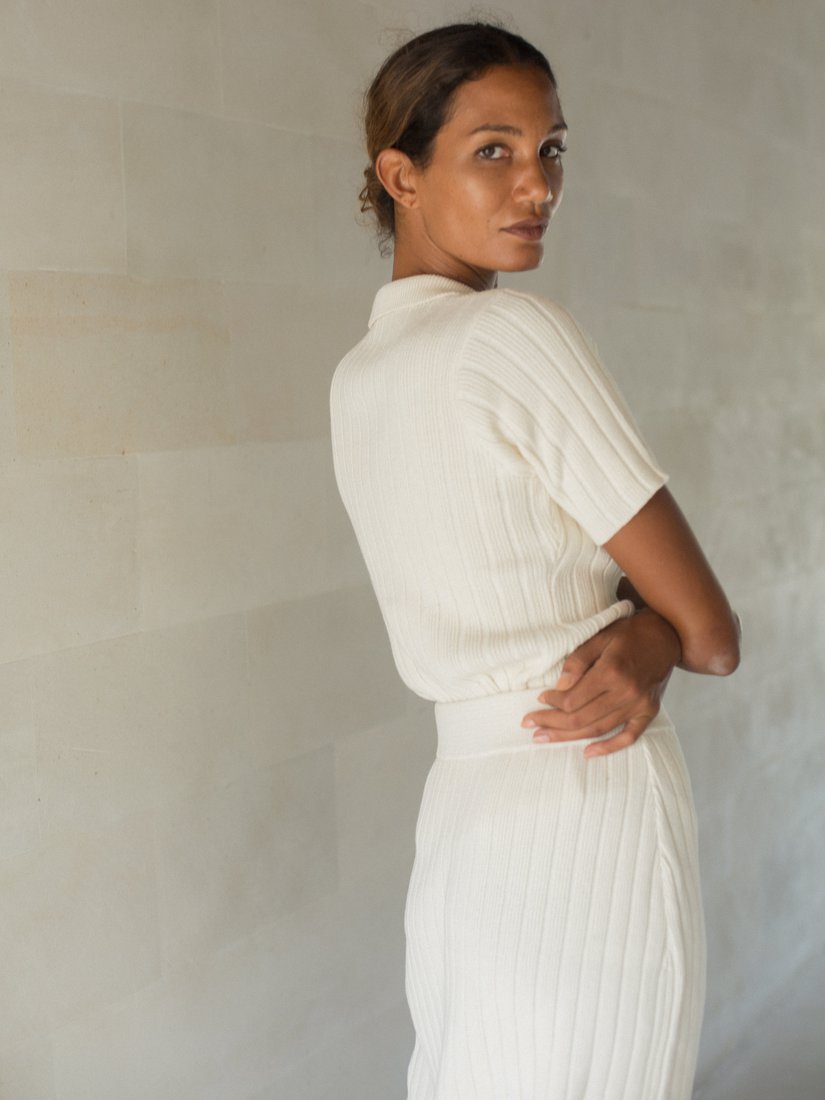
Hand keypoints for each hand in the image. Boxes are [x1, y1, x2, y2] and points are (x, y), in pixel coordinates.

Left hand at [520, 609, 680, 758]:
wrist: (667, 635)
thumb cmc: (629, 634)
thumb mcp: (599, 636)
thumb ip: (577, 661)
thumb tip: (559, 686)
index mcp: (611, 671)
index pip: (573, 698)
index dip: (552, 702)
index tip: (540, 698)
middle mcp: (626, 692)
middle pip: (581, 718)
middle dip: (552, 723)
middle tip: (530, 725)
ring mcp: (639, 705)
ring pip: (598, 729)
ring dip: (569, 737)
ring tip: (545, 739)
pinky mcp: (649, 712)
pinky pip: (628, 737)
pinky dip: (609, 748)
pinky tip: (588, 753)